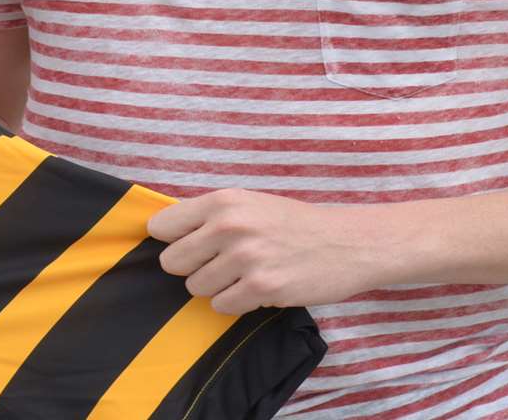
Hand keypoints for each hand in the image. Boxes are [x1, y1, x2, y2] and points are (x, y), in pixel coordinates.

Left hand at [148, 189, 387, 314]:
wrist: (348, 242)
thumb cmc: (293, 223)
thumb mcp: (249, 204)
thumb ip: (208, 216)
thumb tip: (160, 233)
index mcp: (222, 201)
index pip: (162, 226)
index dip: (172, 240)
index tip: (190, 246)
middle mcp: (229, 226)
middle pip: (172, 261)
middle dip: (192, 267)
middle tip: (220, 264)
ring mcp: (246, 257)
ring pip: (196, 287)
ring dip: (217, 287)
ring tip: (245, 274)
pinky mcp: (263, 287)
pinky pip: (222, 306)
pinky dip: (236, 303)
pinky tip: (258, 288)